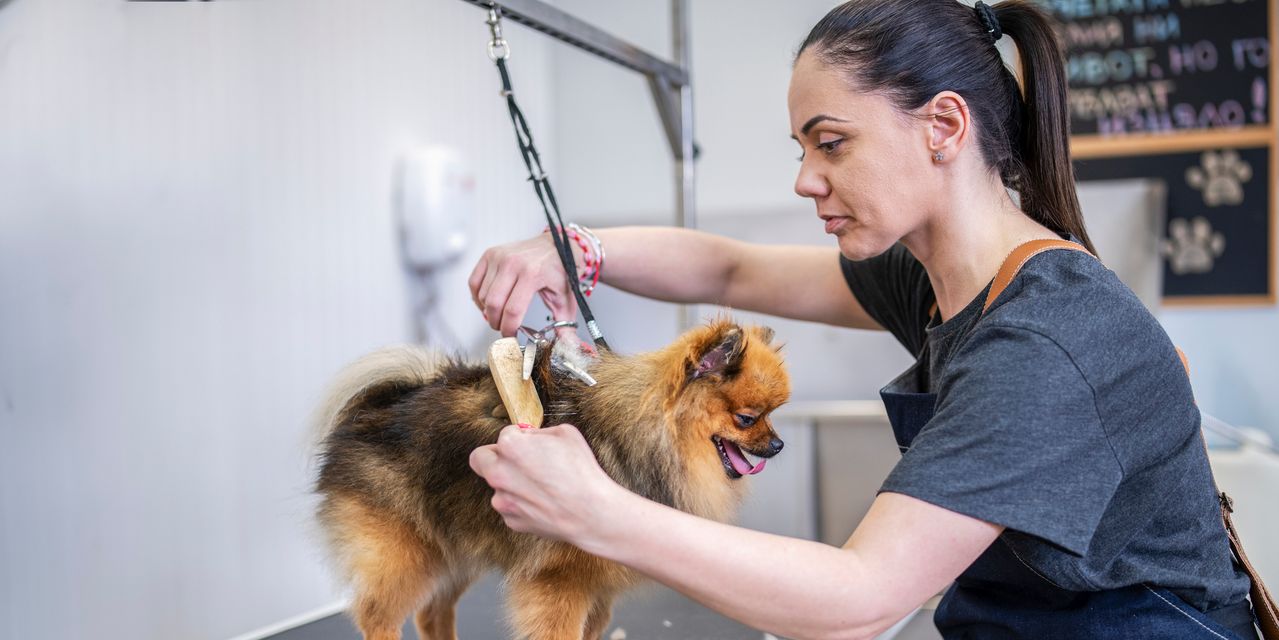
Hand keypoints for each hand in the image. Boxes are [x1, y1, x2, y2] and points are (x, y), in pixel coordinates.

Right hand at [468, 234, 579, 339]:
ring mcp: (499, 257)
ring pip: (482, 295)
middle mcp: (513, 263)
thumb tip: (569, 347)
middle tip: (503, 329)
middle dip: (496, 323)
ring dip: (487, 311)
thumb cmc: (560, 271)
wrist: (557, 244)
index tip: (511, 338)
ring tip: (499, 315)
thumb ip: (565, 325)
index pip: (512, 310)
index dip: (508, 329)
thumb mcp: (565, 299)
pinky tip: (488, 303)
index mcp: (532, 274)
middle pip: (493, 304)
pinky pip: (474, 282)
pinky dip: (477, 297)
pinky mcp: (490, 254)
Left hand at [469, 423, 618, 542]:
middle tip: (515, 458)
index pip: (505, 434)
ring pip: (498, 486)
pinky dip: (522, 503)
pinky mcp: (512, 520)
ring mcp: (503, 500)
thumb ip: (540, 433)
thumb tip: (529, 438)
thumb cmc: (581, 471)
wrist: (590, 513)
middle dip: (494, 455)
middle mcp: (498, 473)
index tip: (531, 442)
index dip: (520, 437)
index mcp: (510, 447)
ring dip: (512, 482)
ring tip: (541, 485)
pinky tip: (544, 501)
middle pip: (480, 459)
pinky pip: (511, 506)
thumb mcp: (566, 434)